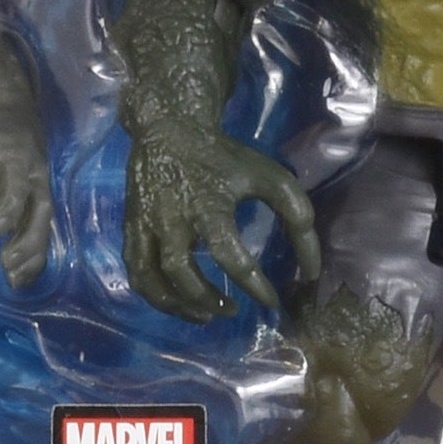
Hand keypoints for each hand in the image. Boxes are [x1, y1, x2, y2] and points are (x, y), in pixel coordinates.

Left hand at [0, 117, 53, 288]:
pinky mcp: (35, 210)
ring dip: (33, 255)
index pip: (17, 182)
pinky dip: (35, 260)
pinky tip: (19, 282)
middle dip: (28, 238)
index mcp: (14, 158)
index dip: (10, 204)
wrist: (9, 124)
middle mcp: (34, 178)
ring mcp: (38, 195)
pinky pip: (42, 236)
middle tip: (7, 262)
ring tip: (13, 281)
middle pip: (41, 210)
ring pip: (44, 227)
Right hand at [124, 123, 319, 321]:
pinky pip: (136, 271)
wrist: (169, 129)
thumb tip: (311, 269)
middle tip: (231, 310)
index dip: (253, 284)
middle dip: (207, 300)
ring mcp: (145, 224)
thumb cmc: (223, 158)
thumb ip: (297, 218)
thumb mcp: (268, 178)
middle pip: (181, 273)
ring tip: (205, 314)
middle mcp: (171, 218)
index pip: (229, 256)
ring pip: (151, 278)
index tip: (271, 301)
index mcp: (208, 205)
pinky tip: (177, 300)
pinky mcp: (131, 227)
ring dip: (177, 305)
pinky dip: (154, 294)